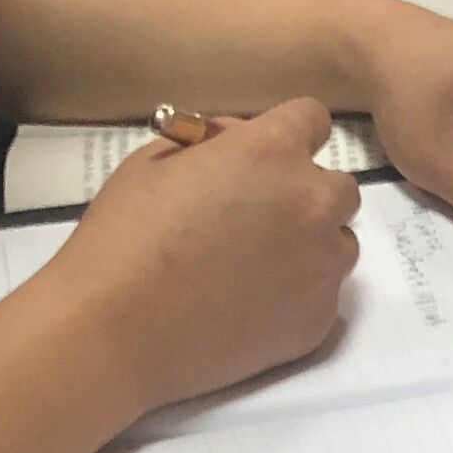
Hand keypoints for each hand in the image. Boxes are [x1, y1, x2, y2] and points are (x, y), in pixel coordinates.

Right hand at [60, 99, 363, 398]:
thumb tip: (234, 144)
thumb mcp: (154, 164)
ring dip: (310, 246)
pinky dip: (297, 297)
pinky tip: (249, 309)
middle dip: (305, 194)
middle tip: (256, 219)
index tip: (265, 158)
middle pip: (339, 187)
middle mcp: (312, 202)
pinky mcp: (318, 321)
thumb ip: (209, 145)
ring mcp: (322, 266)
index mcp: (272, 151)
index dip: (287, 135)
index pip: (314, 120)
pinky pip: (323, 297)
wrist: (113, 332)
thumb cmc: (122, 239)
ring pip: (340, 243)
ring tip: (254, 268)